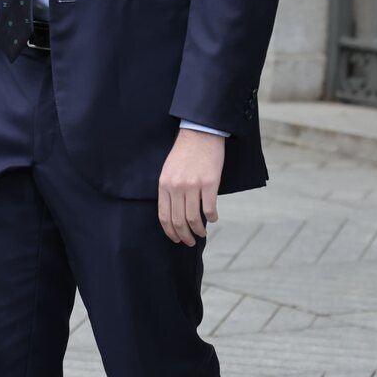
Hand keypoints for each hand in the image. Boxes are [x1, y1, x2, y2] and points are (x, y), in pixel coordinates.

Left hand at [158, 129, 223, 245]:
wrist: (200, 134)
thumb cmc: (184, 153)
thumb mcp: (169, 170)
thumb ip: (169, 190)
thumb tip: (175, 212)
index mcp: (164, 185)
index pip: (164, 216)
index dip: (170, 232)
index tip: (176, 239)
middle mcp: (177, 187)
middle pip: (178, 221)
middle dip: (184, 236)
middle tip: (190, 242)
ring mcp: (193, 186)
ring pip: (194, 218)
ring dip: (198, 231)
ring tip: (202, 234)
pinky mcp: (209, 183)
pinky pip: (209, 208)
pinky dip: (212, 218)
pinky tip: (213, 219)